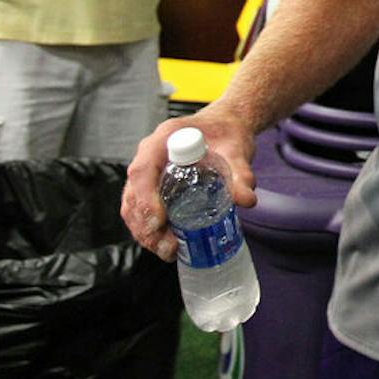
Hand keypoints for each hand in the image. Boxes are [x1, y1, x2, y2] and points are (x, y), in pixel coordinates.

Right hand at [121, 103, 257, 261]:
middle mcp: (150, 155)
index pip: (143, 169)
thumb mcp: (237, 150)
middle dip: (145, 224)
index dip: (145, 198)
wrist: (225, 128)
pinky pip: (141, 210)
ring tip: (169, 251)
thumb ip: (241, 172)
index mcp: (165, 138)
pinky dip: (149, 230)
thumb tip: (246, 199)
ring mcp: (149, 173)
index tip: (160, 221)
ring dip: (145, 233)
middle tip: (168, 246)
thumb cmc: (227, 134)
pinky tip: (167, 245)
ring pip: (132, 206)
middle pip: (133, 194)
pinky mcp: (153, 187)